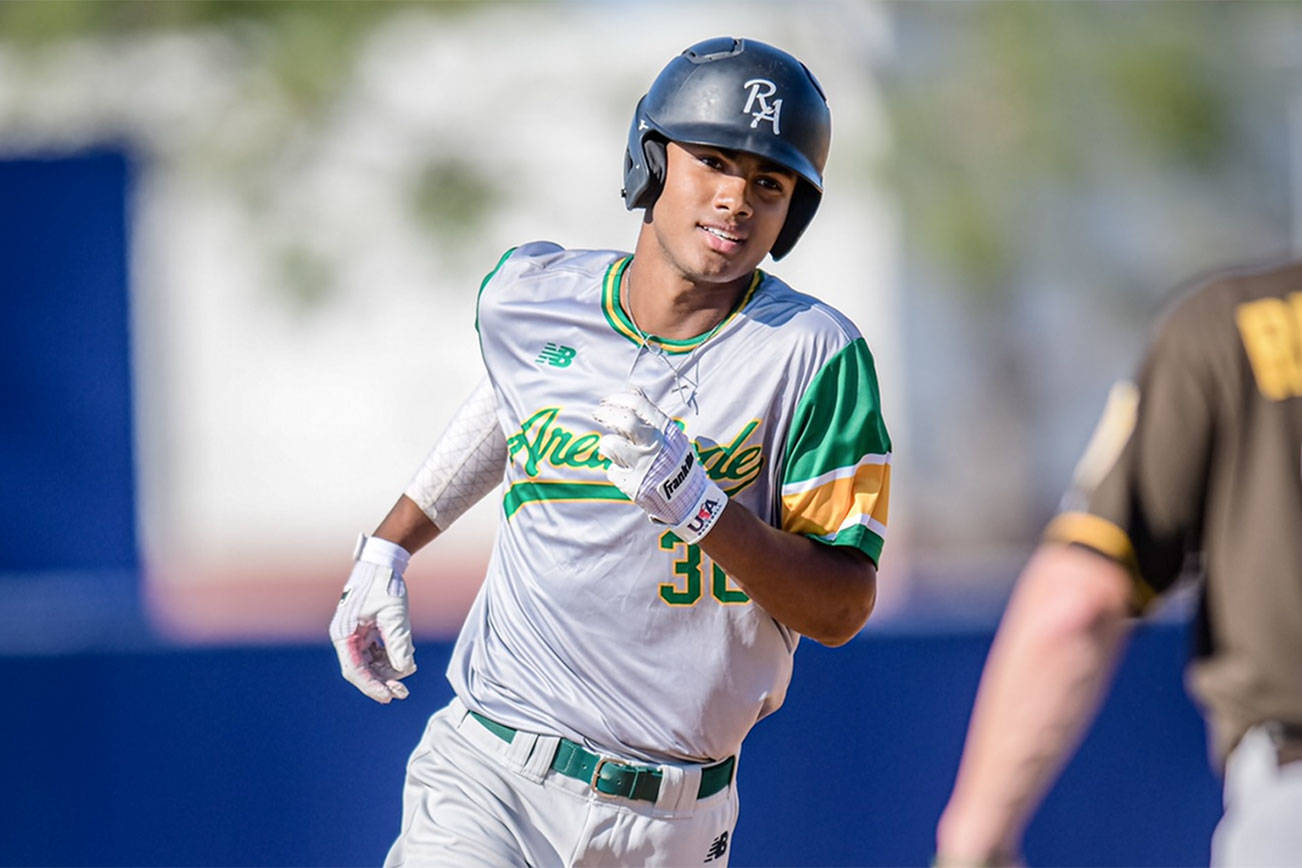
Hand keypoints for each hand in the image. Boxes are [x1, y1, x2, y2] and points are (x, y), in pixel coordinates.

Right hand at [329, 535, 416, 702]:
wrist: (383, 562)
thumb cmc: (385, 584)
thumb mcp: (394, 615)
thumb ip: (399, 643)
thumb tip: (405, 669)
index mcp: (344, 633)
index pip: (355, 669)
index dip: (372, 686)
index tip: (388, 696)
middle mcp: (346, 636)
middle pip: (361, 669)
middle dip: (381, 681)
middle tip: (402, 693)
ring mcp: (354, 633)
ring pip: (369, 662)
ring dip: (387, 671)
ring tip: (406, 671)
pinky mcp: (364, 630)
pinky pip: (374, 652)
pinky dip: (388, 657)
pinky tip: (404, 657)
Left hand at [592, 388, 726, 543]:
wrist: (689, 499)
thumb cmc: (676, 462)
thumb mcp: (670, 435)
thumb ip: (650, 414)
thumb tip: (633, 388)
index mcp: (665, 431)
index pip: (638, 404)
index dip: (617, 399)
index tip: (606, 401)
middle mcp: (654, 446)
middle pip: (625, 421)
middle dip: (606, 414)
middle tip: (597, 413)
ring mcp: (643, 466)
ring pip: (610, 445)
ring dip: (607, 444)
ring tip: (612, 447)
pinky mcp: (633, 486)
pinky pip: (612, 471)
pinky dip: (616, 469)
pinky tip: (626, 471)